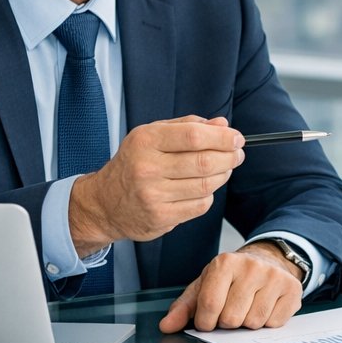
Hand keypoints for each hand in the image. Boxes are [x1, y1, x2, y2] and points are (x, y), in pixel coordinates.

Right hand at [69, 116, 243, 254]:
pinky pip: (199, 205)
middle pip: (204, 162)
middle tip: (237, 154)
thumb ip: (187, 126)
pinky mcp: (160, 217)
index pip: (194, 136)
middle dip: (229, 157)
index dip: (222, 138)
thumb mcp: (153, 135)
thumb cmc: (134, 164)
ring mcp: (153, 195)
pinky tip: (203, 188)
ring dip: (222, 176)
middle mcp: (147, 167)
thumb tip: (222, 125)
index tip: (236, 138)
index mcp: (146, 141)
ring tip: (224, 169)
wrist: (104, 203)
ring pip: (205, 185)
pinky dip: (208, 195)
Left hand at [157, 244, 302, 332]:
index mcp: (224, 263)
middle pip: (232, 318)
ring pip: (253, 323)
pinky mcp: (292, 289)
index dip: (206, 322)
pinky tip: (265, 307)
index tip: (208, 320)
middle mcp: (251, 266)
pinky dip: (267, 323)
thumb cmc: (231, 279)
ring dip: (247, 324)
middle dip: (228, 323)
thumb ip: (184, 308)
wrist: (267, 262)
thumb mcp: (204, 287)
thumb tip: (167, 327)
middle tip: (231, 310)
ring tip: (248, 307)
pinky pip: (274, 323)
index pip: (210, 307)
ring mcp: (274, 277)